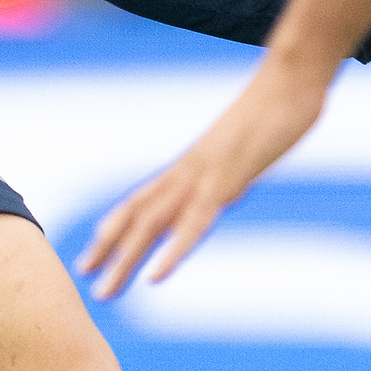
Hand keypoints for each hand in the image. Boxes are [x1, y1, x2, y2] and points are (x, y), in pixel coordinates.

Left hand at [78, 58, 331, 295]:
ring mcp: (204, 176)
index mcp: (191, 164)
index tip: (92, 252)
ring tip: (105, 291)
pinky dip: (172, 253)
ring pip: (154, 224)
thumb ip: (232, 166)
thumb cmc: (275, 107)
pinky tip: (153, 278)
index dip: (115, 226)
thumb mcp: (248, 145)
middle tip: (82, 276)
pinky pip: (194, 224)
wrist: (289, 79)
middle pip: (137, 214)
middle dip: (108, 248)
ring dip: (126, 260)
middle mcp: (188, 171)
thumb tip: (230, 182)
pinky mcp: (226, 182)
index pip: (142, 199)